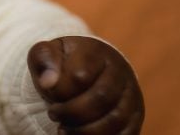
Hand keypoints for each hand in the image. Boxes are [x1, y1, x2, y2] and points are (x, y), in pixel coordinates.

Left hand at [28, 36, 143, 133]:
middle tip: (54, 114)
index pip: (80, 75)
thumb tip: (48, 82)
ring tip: (64, 129)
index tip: (48, 92)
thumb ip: (44, 59)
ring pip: (115, 120)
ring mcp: (131, 95)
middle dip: (72, 112)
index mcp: (96, 52)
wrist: (90, 69)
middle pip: (100, 98)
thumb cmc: (63, 63)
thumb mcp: (47, 53)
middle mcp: (120, 72)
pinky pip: (125, 134)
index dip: (60, 90)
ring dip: (85, 131)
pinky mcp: (135, 117)